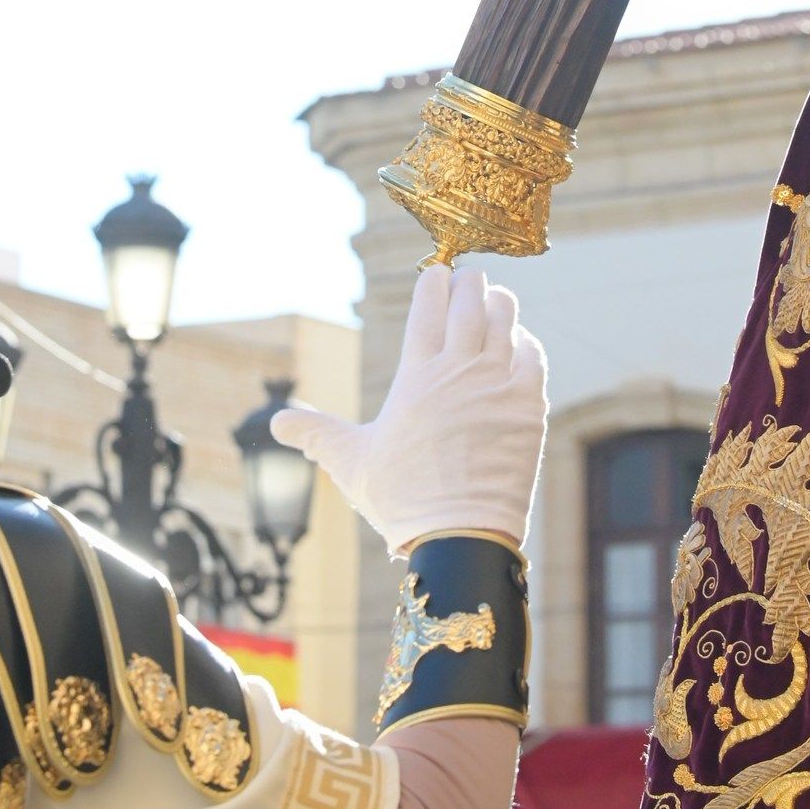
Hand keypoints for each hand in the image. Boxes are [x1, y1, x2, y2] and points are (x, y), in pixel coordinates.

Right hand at [270, 267, 546, 554]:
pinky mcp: (528, 406)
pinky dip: (526, 343)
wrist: (459, 537)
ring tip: (494, 300)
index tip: (436, 271)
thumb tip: (275, 423)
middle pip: (470, 300)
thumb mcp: (351, 462)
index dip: (433, 281)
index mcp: (416, 374)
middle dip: (468, 282)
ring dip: (498, 304)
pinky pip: (534, 357)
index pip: (427, 305)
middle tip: (467, 279)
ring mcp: (498, 384)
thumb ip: (316, 433)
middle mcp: (459, 369)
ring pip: (505, 319)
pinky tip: (520, 344)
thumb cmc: (402, 499)